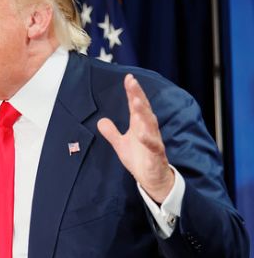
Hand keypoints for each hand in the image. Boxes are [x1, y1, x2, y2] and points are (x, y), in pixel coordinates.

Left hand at [97, 74, 175, 202]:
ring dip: (143, 113)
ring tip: (136, 102)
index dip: (133, 92)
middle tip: (133, 83)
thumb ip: (112, 132)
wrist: (152, 179)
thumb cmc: (139, 159)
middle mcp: (148, 130)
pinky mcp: (156, 155)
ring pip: (150, 124)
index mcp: (140, 125)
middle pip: (144, 110)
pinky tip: (142, 133)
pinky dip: (148, 139)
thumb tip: (101, 121)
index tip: (129, 78)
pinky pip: (153, 146)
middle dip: (138, 96)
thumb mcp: (121, 145)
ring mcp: (153, 141)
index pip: (136, 105)